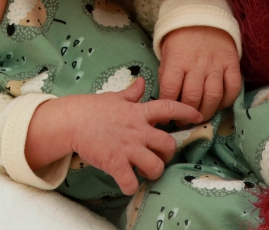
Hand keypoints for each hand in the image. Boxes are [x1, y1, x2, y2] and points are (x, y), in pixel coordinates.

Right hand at [25, 78, 200, 195]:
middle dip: (167, 154)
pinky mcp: (115, 162)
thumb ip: (132, 93)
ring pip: (155, 166)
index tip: (198, 116)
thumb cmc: (92, 109)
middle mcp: (137, 130)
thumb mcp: (114, 98)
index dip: (186, 111)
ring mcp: (127, 147)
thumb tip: (142, 82)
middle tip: (158, 156)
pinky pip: (130, 182)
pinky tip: (127, 183)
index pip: (168, 108)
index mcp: (138, 113)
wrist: (71, 121)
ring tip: (145, 172)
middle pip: (168, 144)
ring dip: (153, 172)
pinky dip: (130, 186)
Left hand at [159, 26, 240, 121]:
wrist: (203, 17)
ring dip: (206, 112)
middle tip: (183, 122)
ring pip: (213, 96)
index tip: (166, 117)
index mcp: (177, 61)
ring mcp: (216, 65)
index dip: (167, 106)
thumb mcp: (166, 53)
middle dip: (187, 114)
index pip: (170, 89)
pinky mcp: (232, 64)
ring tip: (200, 117)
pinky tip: (219, 105)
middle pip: (193, 97)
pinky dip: (227, 101)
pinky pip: (233, 88)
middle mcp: (197, 64)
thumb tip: (168, 99)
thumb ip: (167, 74)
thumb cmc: (180, 39)